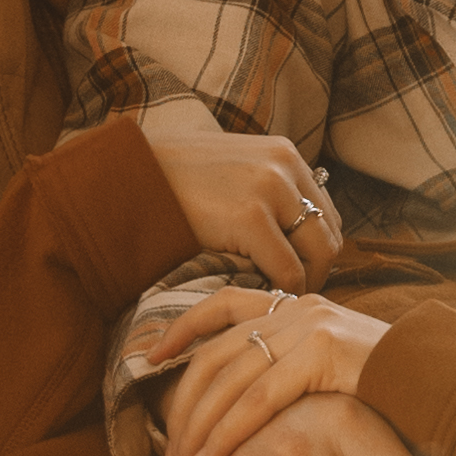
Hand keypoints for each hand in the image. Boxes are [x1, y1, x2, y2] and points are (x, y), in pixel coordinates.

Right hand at [141, 125, 339, 293]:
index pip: (324, 211)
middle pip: (329, 233)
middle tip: (290, 296)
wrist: (127, 174)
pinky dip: (280, 291)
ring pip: (317, 254)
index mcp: (284, 154)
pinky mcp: (250, 218)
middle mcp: (285, 167)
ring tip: (276, 301)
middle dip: (316, 271)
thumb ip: (263, 191)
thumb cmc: (172, 180)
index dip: (314, 249)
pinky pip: (286, 270)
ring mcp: (270, 190)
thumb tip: (287, 232)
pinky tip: (260, 299)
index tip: (297, 274)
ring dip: (302, 284)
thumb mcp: (231, 171)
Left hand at [156, 288, 389, 455]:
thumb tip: (254, 403)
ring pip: (230, 378)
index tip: (149, 356)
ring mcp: (309, 325)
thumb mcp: (337, 371)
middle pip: (217, 351)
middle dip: (183, 405)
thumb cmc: (397, 392)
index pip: (225, 303)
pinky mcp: (320, 352)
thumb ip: (298, 372)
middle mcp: (299, 308)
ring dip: (197, 428)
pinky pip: (258, 399)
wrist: (449, 384)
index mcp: (299, 305)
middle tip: (164, 452)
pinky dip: (227, 433)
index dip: (183, 328)